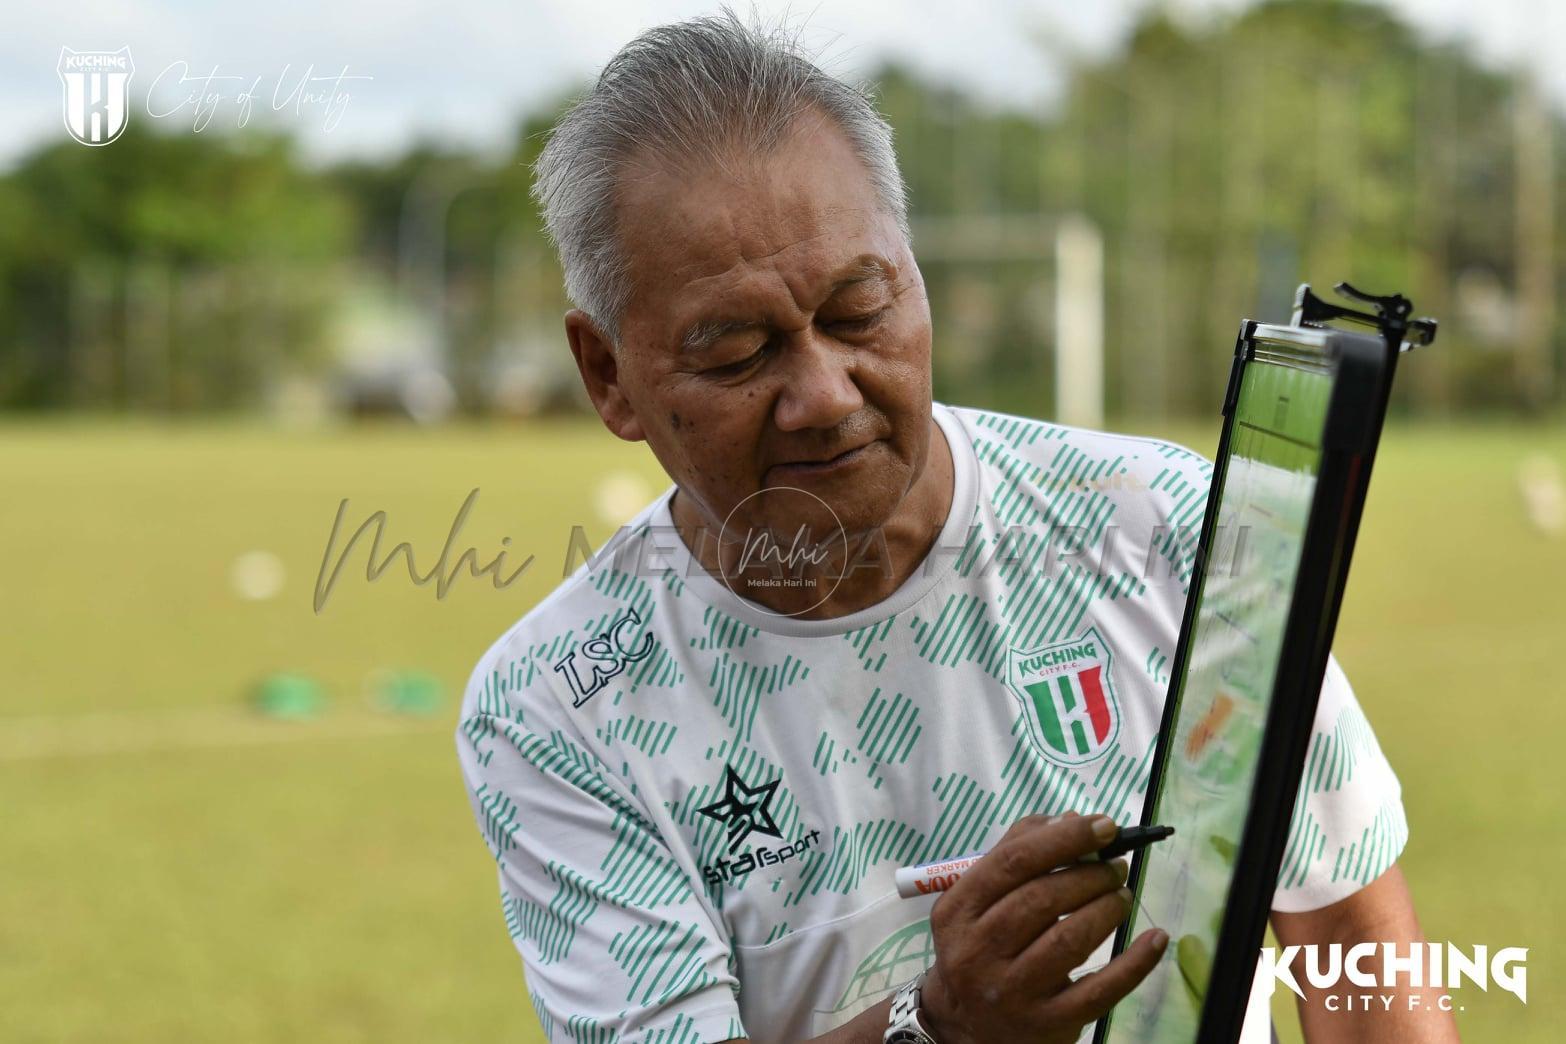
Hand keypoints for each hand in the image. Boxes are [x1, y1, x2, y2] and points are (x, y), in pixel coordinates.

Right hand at [918, 812, 1168, 1043]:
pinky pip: (1099, 990)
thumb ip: (1014, 854)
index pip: (1012, 863)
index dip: (1063, 839)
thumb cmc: (978, 948)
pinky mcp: (1046, 1022)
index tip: (1104, 826)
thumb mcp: (977, 902)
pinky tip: (1155, 939)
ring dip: (1106, 908)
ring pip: (1069, 939)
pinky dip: (1133, 963)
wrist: (965, 1027)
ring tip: (1122, 895)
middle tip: (1115, 867)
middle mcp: (977, 952)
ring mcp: (1012, 991)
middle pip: (1042, 899)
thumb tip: (1067, 820)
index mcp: (958, 911)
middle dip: (1089, 875)